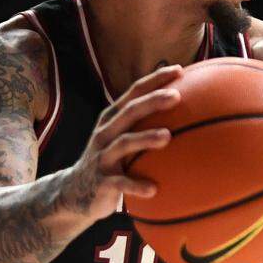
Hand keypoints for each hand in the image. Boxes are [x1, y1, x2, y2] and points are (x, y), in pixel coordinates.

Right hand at [63, 64, 182, 221]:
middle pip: (129, 112)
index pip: (133, 93)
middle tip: (177, 96)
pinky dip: (136, 185)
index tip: (179, 70)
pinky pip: (120, 183)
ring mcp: (102, 156)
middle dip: (152, 101)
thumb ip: (144, 127)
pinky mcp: (101, 182)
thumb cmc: (109, 162)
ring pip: (123, 143)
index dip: (154, 80)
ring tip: (167, 136)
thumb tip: (188, 118)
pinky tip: (154, 189)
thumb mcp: (121, 140)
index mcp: (112, 120)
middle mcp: (105, 133)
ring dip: (145, 138)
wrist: (75, 192)